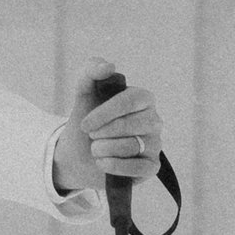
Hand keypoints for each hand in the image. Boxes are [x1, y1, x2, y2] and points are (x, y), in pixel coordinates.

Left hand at [53, 60, 162, 196]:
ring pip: (131, 147)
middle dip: (102, 133)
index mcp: (143, 98)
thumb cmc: (88, 120)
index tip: (85, 125)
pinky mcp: (152, 166)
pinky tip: (103, 163)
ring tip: (97, 149)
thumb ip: (92, 71)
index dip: (105, 113)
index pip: (130, 100)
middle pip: (130, 125)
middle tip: (92, 136)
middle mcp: (154, 120)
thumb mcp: (84, 92)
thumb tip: (109, 66)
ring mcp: (155, 144)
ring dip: (103, 150)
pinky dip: (114, 166)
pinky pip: (138, 168)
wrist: (79, 154)